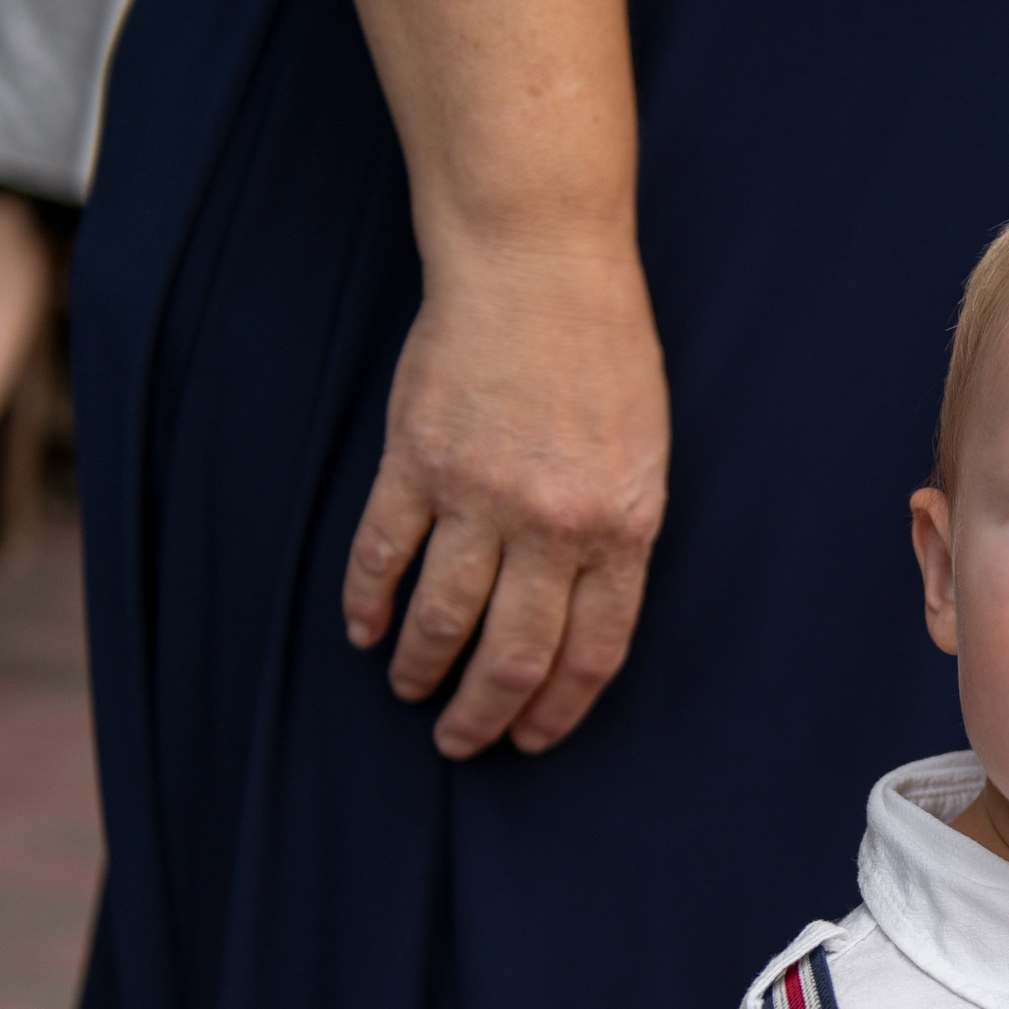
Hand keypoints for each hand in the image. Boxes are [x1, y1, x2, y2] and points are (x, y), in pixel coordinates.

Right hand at [343, 241, 670, 758]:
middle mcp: (551, 526)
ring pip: (441, 617)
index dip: (558, 709)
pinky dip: (369, 603)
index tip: (534, 740)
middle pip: (515, 655)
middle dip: (486, 714)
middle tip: (463, 742)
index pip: (591, 653)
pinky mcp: (415, 461)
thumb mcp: (644, 456)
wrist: (539, 265)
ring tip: (413, 694)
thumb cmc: (605, 356)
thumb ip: (617, 535)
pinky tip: (364, 634)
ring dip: (423, 669)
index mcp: (620, 528)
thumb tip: (586, 612)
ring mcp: (478, 495)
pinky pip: (383, 554)